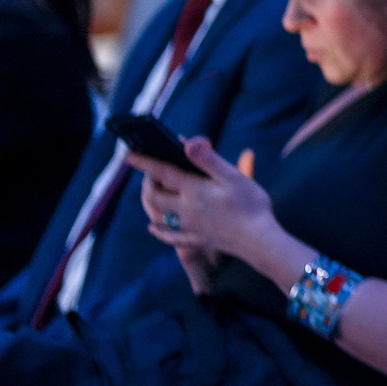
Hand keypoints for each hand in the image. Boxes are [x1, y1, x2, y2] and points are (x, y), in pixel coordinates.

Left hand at [134, 140, 274, 278]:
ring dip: (150, 203)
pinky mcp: (196, 240)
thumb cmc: (251, 205)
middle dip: (147, 183)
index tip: (127, 155)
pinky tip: (153, 227)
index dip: (143, 162)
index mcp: (192, 190)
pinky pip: (169, 235)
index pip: (162, 172)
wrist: (259, 241)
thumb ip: (208, 160)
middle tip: (147, 172)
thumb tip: (186, 143)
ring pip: (158, 215)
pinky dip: (158, 229)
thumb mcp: (233, 176)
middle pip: (154, 196)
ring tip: (149, 192)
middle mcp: (184, 209)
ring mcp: (189, 227)